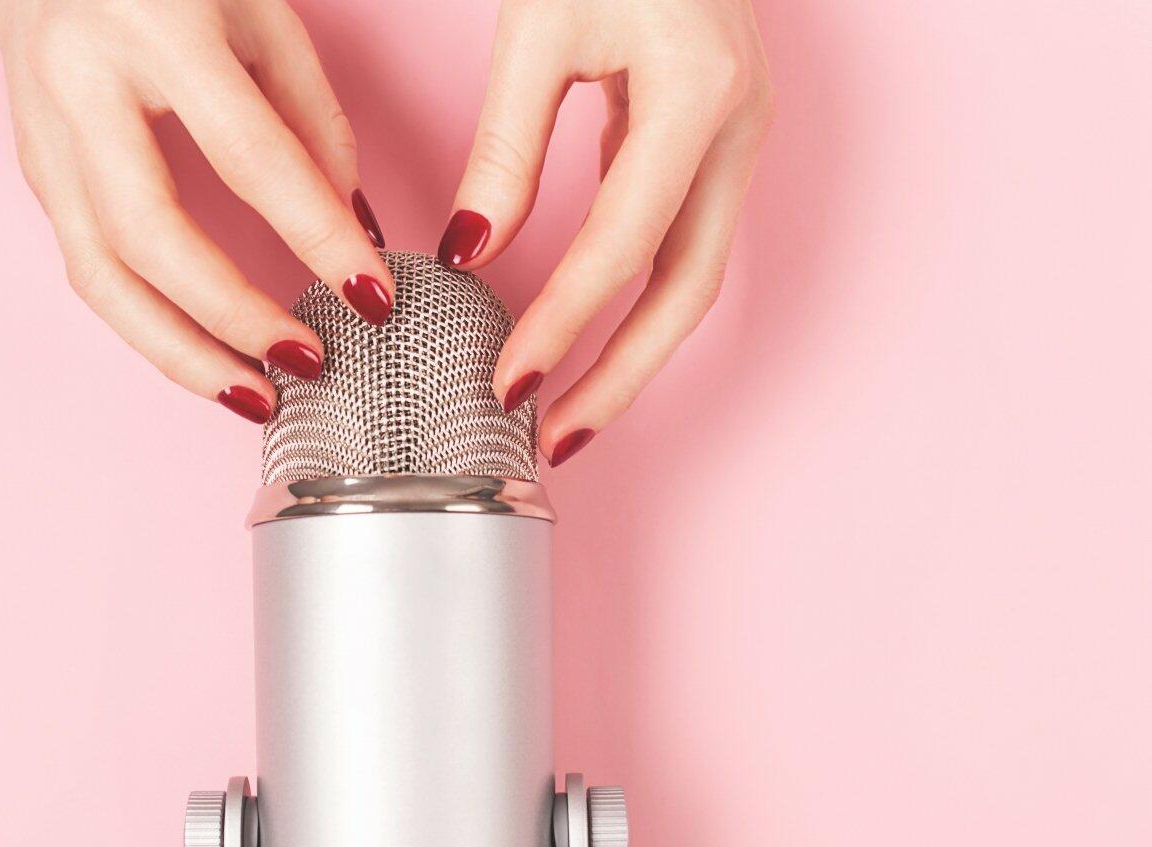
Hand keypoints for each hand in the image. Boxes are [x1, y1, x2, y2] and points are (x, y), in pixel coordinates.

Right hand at [0, 0, 392, 423]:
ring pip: (99, 274)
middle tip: (308, 362)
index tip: (375, 296)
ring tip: (254, 395)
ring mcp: (40, 131)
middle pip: (152, 236)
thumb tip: (350, 231)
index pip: (250, 156)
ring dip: (179, 351)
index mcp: (155, 27)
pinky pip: (88, 265)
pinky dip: (149, 323)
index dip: (318, 237)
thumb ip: (311, 119)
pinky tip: (203, 352)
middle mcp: (80, 83)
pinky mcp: (31, 165)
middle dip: (235, 317)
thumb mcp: (261, 12)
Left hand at [439, 0, 774, 465]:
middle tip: (556, 440)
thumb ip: (508, 148)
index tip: (505, 385)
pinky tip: (588, 331)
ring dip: (634, 351)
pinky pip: (682, 240)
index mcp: (698, 98)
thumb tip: (474, 250)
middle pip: (685, 291)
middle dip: (620, 376)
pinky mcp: (716, 139)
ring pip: (694, 275)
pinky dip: (635, 298)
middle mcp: (739, 130)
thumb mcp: (540, 30)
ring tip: (571, 411)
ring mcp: (739, 138)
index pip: (621, 248)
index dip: (560, 326)